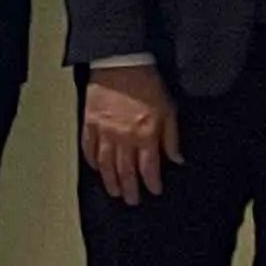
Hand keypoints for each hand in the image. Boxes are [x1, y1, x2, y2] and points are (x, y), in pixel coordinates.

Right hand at [81, 65, 179, 205]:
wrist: (121, 64)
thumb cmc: (146, 83)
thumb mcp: (169, 110)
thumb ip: (172, 138)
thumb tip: (177, 158)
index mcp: (145, 135)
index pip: (148, 168)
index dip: (151, 183)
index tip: (154, 191)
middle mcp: (123, 138)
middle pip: (125, 172)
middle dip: (129, 189)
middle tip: (131, 200)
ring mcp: (104, 132)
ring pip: (105, 165)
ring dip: (110, 181)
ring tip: (114, 191)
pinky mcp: (90, 124)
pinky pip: (88, 148)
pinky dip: (92, 161)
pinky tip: (96, 168)